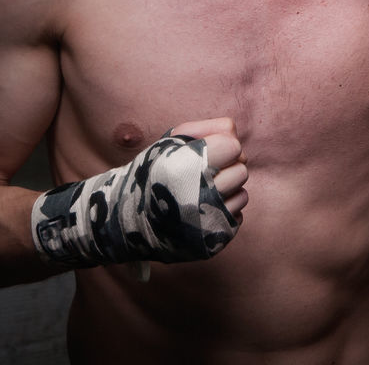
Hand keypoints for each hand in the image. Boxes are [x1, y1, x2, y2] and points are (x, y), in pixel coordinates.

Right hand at [32, 120, 244, 267]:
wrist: (127, 220)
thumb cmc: (152, 174)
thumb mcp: (169, 143)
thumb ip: (204, 129)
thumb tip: (233, 132)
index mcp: (185, 167)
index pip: (232, 146)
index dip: (222, 147)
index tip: (207, 153)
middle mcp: (198, 196)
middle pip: (241, 170)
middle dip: (226, 168)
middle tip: (204, 174)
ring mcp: (206, 221)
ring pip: (241, 193)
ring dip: (227, 191)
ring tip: (202, 192)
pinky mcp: (213, 240)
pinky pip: (238, 216)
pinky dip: (225, 211)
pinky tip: (203, 210)